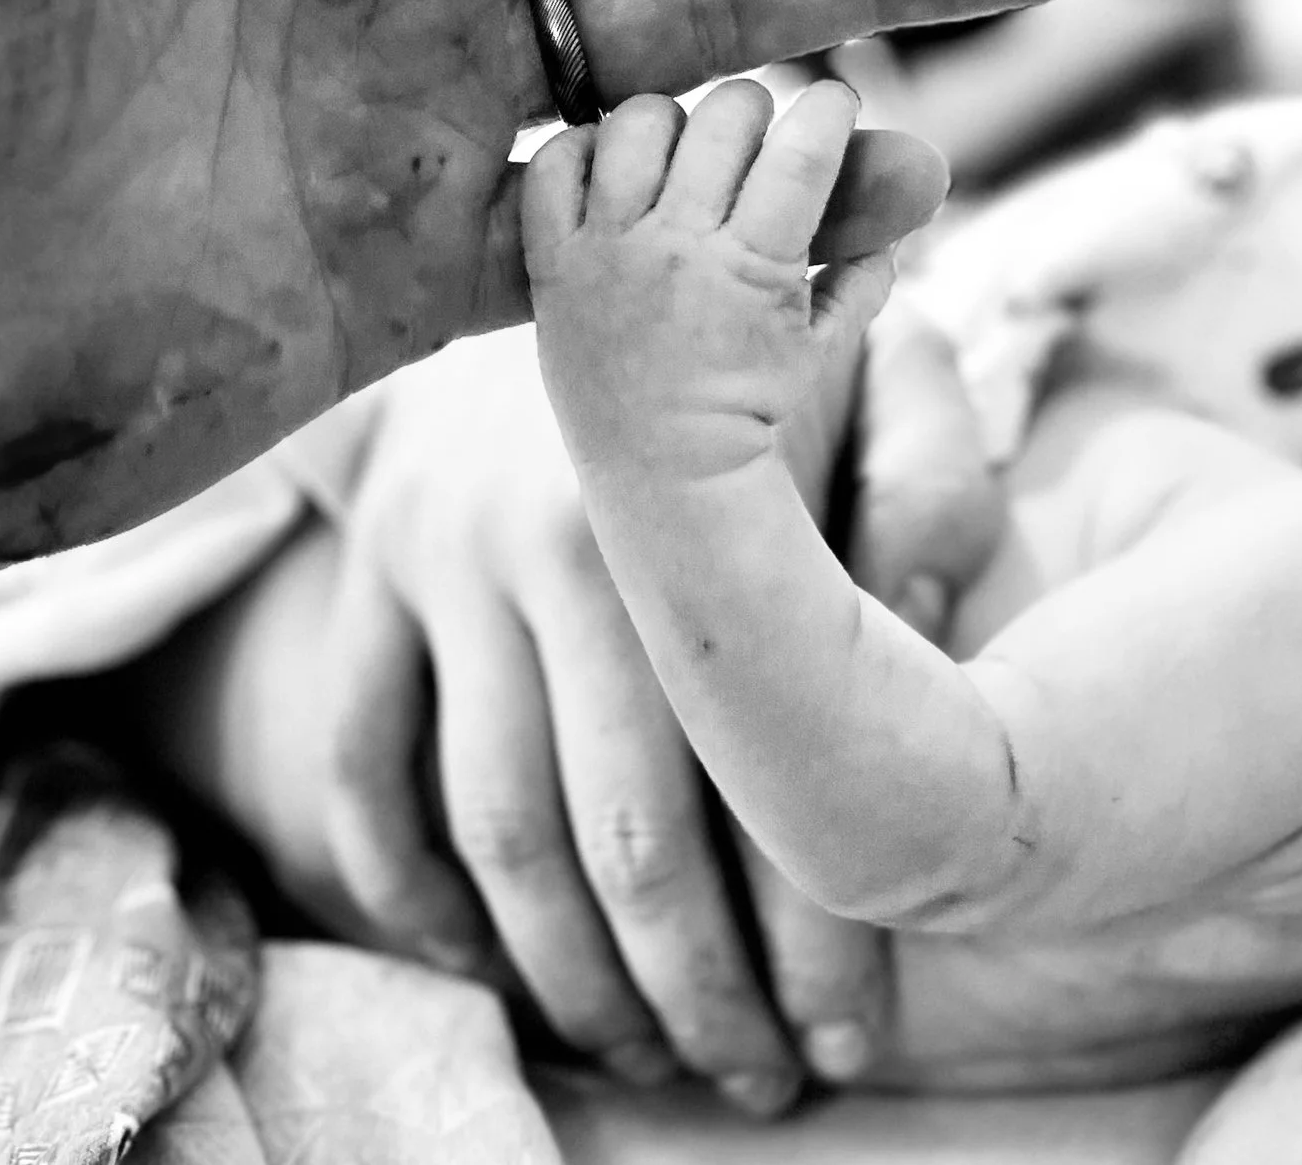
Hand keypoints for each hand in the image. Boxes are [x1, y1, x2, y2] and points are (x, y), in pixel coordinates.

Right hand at [146, 327, 889, 1112]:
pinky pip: (358, 763)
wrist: (553, 223)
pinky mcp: (362, 566)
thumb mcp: (857, 354)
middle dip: (692, 993)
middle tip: (755, 1083)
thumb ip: (926, 464)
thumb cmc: (742, 323)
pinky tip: (484, 966)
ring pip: (488, 831)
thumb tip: (943, 603)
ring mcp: (437, 556)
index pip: (744, 776)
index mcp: (676, 508)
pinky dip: (405, 889)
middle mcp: (544, 542)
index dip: (805, 933)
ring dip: (565, 976)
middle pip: (612, 838)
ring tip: (646, 1053)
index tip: (852, 1043)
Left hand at [526, 82, 888, 490]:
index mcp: (752, 268)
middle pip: (725, 118)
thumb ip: (866, 265)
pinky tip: (614, 169)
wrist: (662, 473)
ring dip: (672, 122)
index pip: (803, 150)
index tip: (835, 104)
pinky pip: (558, 165)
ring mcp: (609, 253)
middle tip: (756, 138)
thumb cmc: (751, 403)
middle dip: (756, 111)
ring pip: (639, 124)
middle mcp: (676, 250)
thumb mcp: (822, 340)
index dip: (830, 109)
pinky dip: (585, 148)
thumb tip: (916, 190)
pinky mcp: (554, 263)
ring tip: (681, 153)